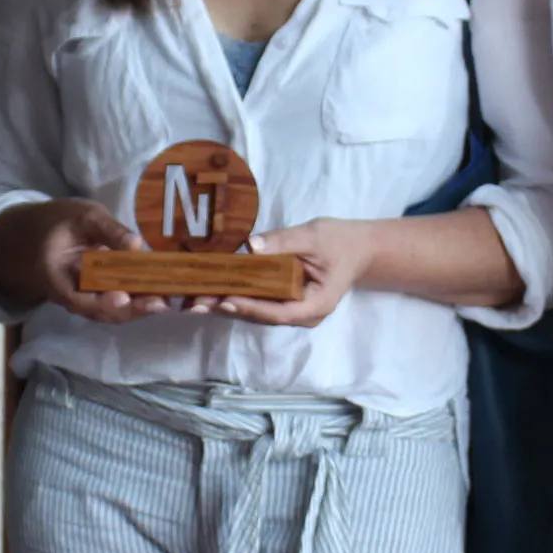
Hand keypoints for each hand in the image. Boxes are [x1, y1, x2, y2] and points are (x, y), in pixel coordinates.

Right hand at [0, 198, 171, 323]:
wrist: (42, 233)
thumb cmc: (60, 221)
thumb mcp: (83, 215)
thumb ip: (109, 230)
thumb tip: (137, 245)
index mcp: (56, 276)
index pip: (77, 298)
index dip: (101, 302)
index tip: (124, 297)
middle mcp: (69, 296)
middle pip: (99, 312)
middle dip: (130, 309)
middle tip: (160, 302)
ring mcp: (83, 299)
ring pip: (110, 312)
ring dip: (138, 309)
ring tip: (165, 300)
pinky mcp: (96, 296)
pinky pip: (115, 305)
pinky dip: (136, 302)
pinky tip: (158, 295)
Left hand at [205, 218, 373, 328]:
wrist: (359, 248)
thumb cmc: (341, 242)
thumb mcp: (315, 236)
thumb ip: (284, 241)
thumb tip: (251, 245)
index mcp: (316, 305)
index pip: (279, 312)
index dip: (251, 308)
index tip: (226, 300)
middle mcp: (302, 315)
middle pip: (261, 316)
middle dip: (228, 308)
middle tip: (195, 303)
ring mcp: (292, 310)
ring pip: (255, 311)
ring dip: (225, 304)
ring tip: (193, 301)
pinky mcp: (283, 300)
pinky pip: (258, 301)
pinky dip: (235, 295)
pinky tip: (210, 291)